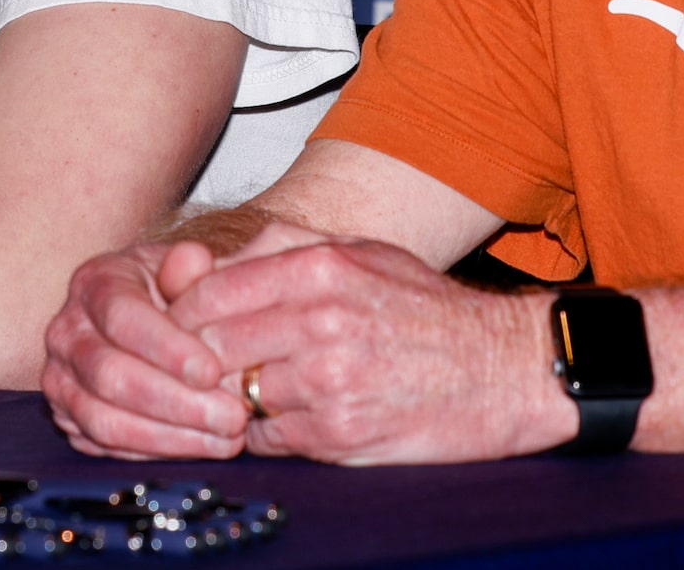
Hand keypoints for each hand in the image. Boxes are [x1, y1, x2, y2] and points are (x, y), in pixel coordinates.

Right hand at [43, 236, 252, 457]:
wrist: (144, 319)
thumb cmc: (171, 293)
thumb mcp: (184, 269)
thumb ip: (191, 267)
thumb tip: (194, 258)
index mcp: (93, 283)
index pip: (121, 317)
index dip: (167, 348)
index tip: (213, 371)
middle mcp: (66, 331)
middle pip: (110, 376)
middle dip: (176, 403)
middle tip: (232, 417)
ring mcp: (61, 379)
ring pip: (104, 420)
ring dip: (169, 436)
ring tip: (225, 439)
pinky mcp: (68, 418)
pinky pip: (105, 446)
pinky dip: (154, 452)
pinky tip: (198, 447)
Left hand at [166, 232, 573, 463]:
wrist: (502, 370)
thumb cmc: (425, 308)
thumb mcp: (358, 251)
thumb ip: (281, 246)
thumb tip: (209, 260)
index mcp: (319, 268)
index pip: (208, 292)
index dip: (183, 312)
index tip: (182, 323)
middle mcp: (319, 322)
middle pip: (211, 346)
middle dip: (198, 359)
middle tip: (202, 364)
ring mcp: (328, 382)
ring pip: (236, 396)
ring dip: (234, 399)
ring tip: (255, 389)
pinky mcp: (340, 434)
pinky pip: (269, 438)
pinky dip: (267, 431)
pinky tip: (288, 416)